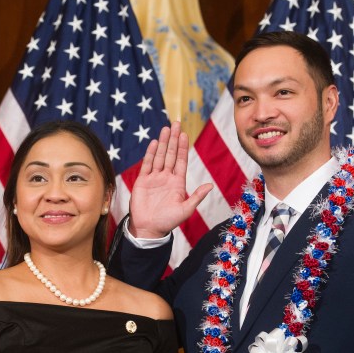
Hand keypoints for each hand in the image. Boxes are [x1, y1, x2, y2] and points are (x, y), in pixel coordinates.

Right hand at [128, 121, 211, 237]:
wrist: (149, 228)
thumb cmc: (168, 221)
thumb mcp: (186, 210)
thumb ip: (197, 196)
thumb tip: (210, 185)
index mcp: (177, 182)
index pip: (181, 161)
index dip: (182, 147)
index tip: (184, 134)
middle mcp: (166, 177)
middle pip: (170, 154)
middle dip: (173, 139)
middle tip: (175, 124)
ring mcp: (154, 178)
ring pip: (159, 156)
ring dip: (162, 143)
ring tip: (165, 129)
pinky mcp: (142, 181)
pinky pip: (147, 165)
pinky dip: (150, 154)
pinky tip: (153, 143)